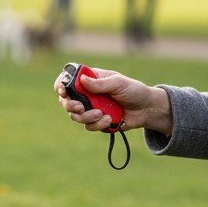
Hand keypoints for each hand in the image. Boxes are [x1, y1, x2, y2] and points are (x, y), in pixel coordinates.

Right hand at [54, 68, 172, 134]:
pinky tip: (110, 120)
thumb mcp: (118, 83)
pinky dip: (98, 124)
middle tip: (80, 107)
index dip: (60, 85)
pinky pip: (88, 126)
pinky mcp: (97, 121)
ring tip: (102, 114)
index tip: (63, 91)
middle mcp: (87, 94)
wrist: (147, 109)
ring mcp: (91, 108)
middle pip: (66, 100)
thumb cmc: (134, 91)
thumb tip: (81, 80)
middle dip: (70, 105)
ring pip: (75, 116)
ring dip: (87, 117)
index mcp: (90, 80)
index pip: (68, 81)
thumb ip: (100, 83)